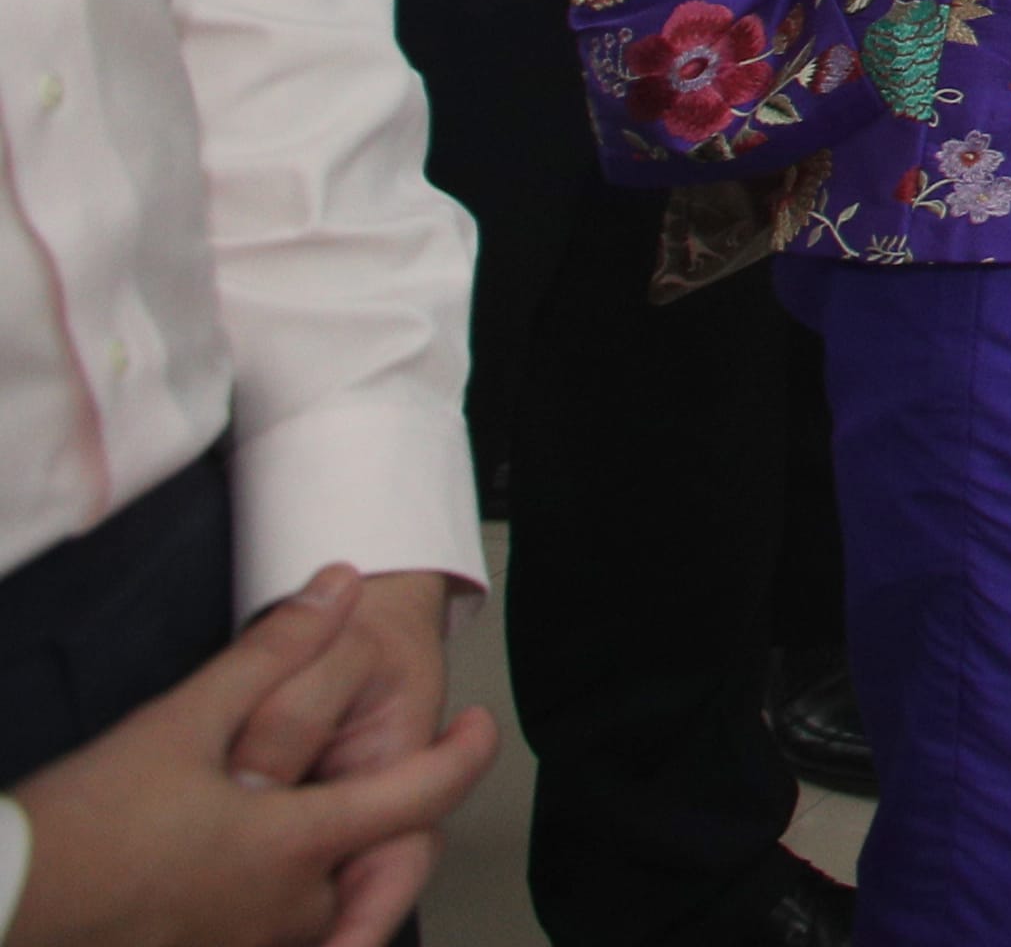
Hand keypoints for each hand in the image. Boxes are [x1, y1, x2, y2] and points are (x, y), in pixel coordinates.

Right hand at [3, 567, 498, 946]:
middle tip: (377, 771)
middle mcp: (282, 912)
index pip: (421, 800)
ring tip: (312, 817)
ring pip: (320, 912)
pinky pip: (267, 937)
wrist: (0, 901)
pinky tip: (248, 876)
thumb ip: (273, 649)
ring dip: (330, 871)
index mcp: (294, 846)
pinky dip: (280, 908)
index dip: (467, 756)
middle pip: (371, 865)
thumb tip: (339, 585)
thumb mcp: (182, 721)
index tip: (478, 725)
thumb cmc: (84, 824)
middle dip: (384, 821)